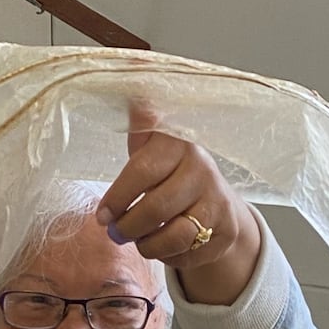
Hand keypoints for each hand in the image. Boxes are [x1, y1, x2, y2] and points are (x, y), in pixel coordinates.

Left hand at [96, 109, 261, 304]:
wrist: (216, 199)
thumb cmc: (169, 171)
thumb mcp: (150, 143)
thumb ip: (137, 120)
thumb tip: (132, 72)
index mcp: (179, 144)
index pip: (142, 171)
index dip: (118, 198)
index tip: (102, 216)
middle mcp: (203, 170)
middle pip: (156, 208)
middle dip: (128, 227)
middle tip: (116, 233)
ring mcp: (218, 202)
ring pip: (174, 237)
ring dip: (147, 245)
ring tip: (138, 241)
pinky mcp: (226, 231)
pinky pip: (189, 255)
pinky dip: (169, 256)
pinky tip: (162, 246)